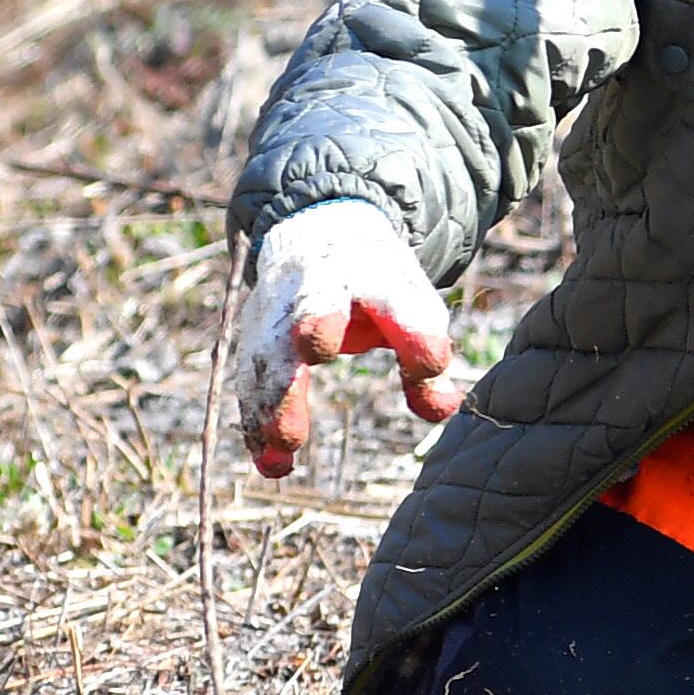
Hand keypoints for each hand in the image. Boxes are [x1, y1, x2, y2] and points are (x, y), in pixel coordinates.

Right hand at [225, 198, 460, 478]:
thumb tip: (443, 409)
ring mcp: (278, 309)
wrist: (317, 232)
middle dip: (309, 342)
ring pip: (269, 354)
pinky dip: (256, 421)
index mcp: (371, 274)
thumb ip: (424, 355)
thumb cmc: (374, 286)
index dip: (414, 331)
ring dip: (272, 404)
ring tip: (283, 453)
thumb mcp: (409, 306)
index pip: (396, 299)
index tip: (431, 363)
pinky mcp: (254, 336)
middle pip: (312, 312)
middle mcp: (318, 285)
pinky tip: (271, 462)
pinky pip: (250, 380)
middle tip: (308, 384)